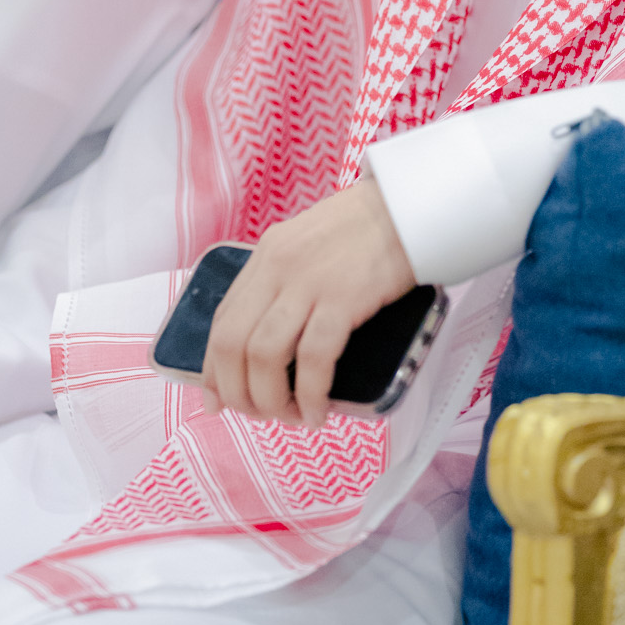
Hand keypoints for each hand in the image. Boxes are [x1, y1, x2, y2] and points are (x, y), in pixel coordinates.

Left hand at [203, 177, 414, 428]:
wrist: (410, 207)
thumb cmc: (368, 228)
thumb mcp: (310, 243)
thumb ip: (287, 279)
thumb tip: (275, 336)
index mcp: (267, 254)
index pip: (222, 321)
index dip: (214, 369)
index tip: (218, 400)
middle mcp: (278, 267)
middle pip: (232, 343)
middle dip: (237, 392)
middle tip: (258, 415)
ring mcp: (309, 282)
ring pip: (265, 356)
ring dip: (270, 399)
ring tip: (290, 418)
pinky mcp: (343, 297)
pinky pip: (313, 359)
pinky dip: (310, 394)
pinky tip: (318, 412)